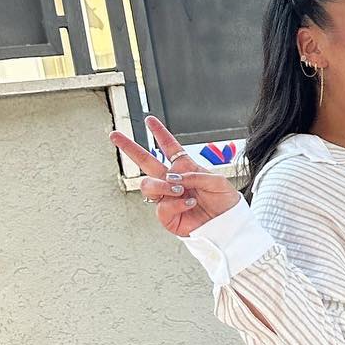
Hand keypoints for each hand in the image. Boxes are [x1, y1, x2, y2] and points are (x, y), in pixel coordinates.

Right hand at [112, 116, 241, 236]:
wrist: (230, 224)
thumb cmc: (225, 201)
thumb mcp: (217, 181)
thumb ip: (195, 175)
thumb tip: (172, 178)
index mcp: (185, 168)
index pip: (169, 147)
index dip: (160, 133)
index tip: (149, 120)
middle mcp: (172, 181)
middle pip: (145, 161)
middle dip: (129, 147)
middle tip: (114, 134)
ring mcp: (168, 198)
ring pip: (148, 185)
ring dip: (161, 185)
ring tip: (178, 189)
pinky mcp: (168, 217)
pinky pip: (161, 207)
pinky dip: (175, 203)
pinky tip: (188, 202)